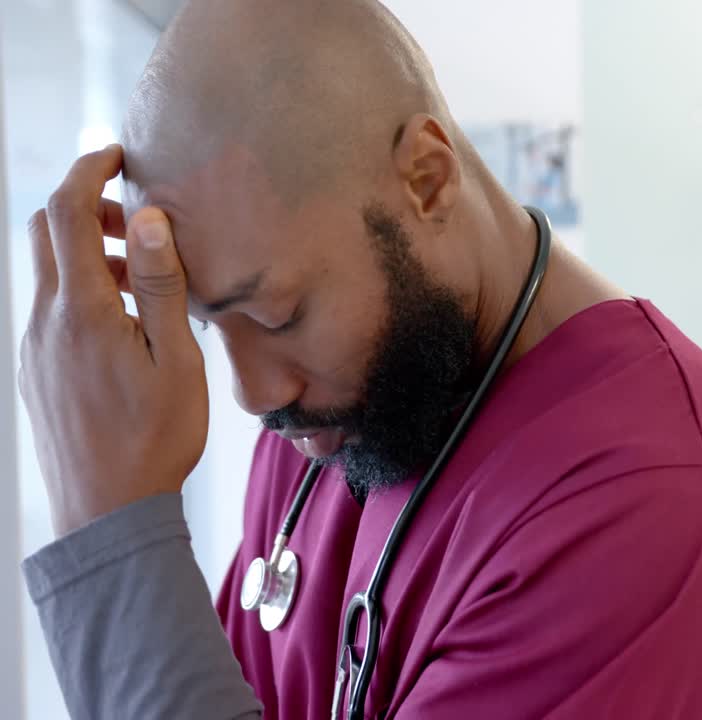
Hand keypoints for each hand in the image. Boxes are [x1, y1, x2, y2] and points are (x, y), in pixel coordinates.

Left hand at [19, 145, 208, 536]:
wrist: (107, 512)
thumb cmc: (154, 439)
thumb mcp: (177, 360)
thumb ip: (163, 285)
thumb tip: (148, 218)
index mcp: (82, 311)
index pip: (67, 213)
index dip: (88, 170)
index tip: (116, 154)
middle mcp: (45, 321)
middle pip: (47, 233)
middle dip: (86, 207)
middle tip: (137, 218)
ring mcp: (34, 348)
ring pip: (48, 273)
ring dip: (88, 253)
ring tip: (144, 279)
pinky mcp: (35, 372)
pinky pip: (49, 309)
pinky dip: (81, 291)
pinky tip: (124, 324)